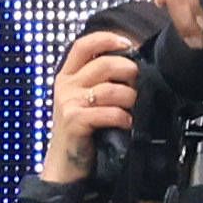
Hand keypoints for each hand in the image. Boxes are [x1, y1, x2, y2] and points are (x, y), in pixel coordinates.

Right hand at [41, 24, 142, 182]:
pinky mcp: (74, 121)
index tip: (128, 43)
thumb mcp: (86, 98)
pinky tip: (126, 122)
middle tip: (137, 84)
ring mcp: (68, 103)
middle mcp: (65, 85)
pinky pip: (109, 112)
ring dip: (130, 97)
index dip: (107, 39)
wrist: (65, 163)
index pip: (84, 45)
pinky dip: (123, 117)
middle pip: (104, 64)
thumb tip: (134, 64)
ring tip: (132, 107)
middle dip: (129, 71)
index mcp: (67, 75)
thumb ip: (101, 80)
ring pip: (110, 88)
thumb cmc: (82, 128)